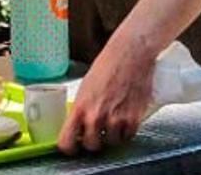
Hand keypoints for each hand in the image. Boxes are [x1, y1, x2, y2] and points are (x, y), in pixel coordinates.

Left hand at [57, 40, 154, 154]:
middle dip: (94, 140)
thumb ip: (82, 108)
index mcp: (80, 107)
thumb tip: (79, 124)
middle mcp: (96, 116)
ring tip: (114, 121)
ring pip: (111, 143)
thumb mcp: (85, 87)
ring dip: (112, 135)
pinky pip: (128, 136)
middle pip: (91, 146)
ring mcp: (115, 119)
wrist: (130, 53)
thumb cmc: (108, 65)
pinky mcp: (133, 118)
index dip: (69, 148)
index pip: (66, 142)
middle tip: (98, 131)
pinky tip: (125, 119)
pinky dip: (127, 131)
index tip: (73, 146)